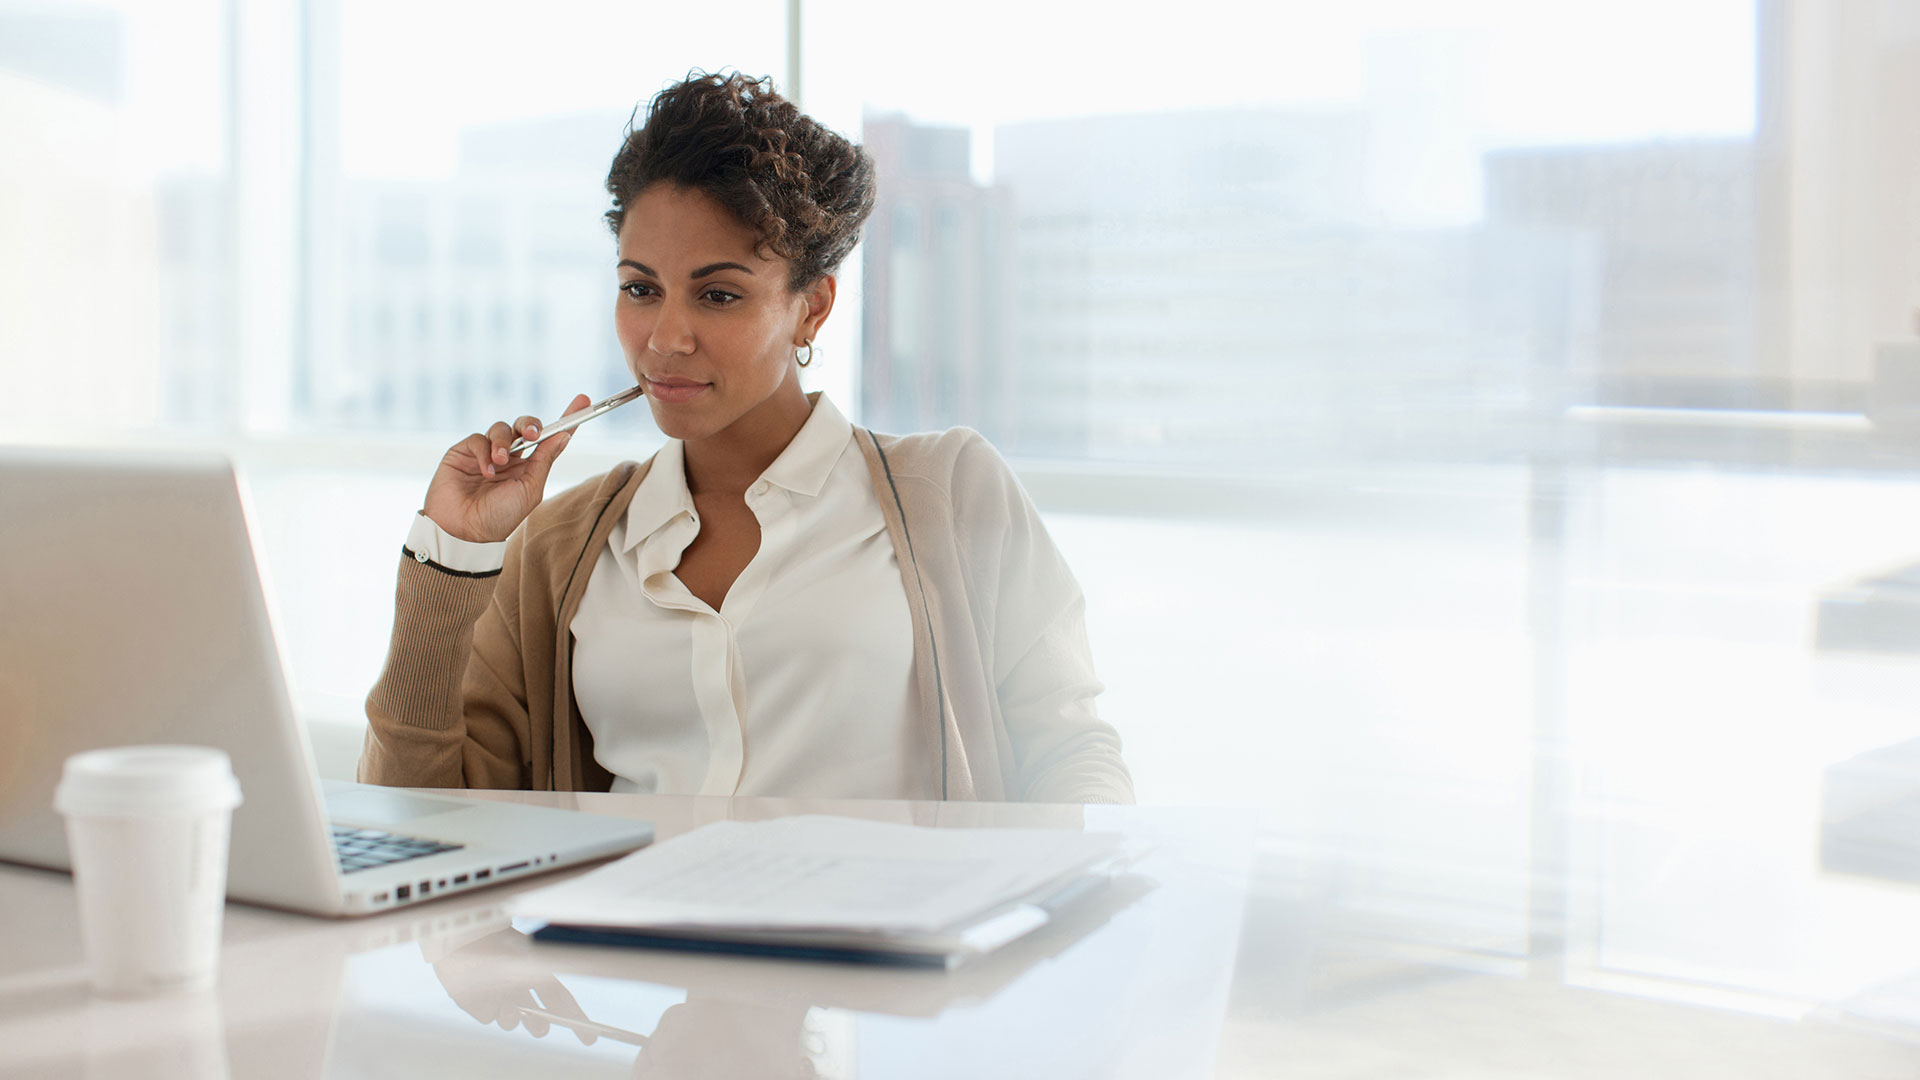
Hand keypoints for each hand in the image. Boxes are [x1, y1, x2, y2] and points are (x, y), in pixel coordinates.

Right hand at [422, 394, 591, 543]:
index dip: (566, 420)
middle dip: (530, 424)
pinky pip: (478, 439)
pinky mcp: (464, 452)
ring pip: (501, 429)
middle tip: (531, 434)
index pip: (550, 438)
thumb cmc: (499, 516)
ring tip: (500, 461)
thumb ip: (544, 461)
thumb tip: (563, 436)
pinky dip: (484, 451)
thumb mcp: (529, 489)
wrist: (464, 530)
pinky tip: (486, 470)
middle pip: (524, 426)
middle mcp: (510, 457)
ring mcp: (486, 453)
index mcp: (529, 467)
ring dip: (503, 442)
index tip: (583, 401)